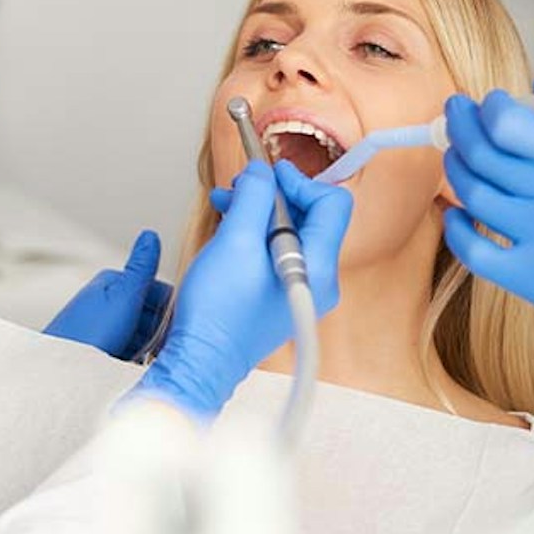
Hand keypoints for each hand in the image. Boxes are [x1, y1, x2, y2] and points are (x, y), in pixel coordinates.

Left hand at [44, 230, 172, 359]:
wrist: (61, 372)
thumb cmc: (87, 334)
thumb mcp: (123, 297)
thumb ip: (140, 268)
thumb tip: (150, 235)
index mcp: (111, 283)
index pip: (156, 290)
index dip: (170, 308)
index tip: (180, 326)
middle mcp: (107, 302)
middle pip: (150, 314)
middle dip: (160, 332)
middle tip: (166, 348)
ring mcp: (103, 328)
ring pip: (141, 335)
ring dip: (150, 349)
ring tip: (150, 360)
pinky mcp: (99, 351)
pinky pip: (129, 353)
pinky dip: (137, 360)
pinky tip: (137, 368)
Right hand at [129, 160, 352, 418]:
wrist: (202, 359)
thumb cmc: (217, 313)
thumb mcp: (234, 240)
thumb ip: (255, 197)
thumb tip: (263, 173)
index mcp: (317, 266)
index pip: (331, 203)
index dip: (298, 181)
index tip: (268, 175)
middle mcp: (319, 280)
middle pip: (312, 215)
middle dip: (275, 194)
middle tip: (241, 186)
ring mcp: (301, 289)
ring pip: (292, 231)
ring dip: (260, 211)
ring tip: (227, 204)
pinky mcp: (282, 295)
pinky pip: (279, 251)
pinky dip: (256, 233)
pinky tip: (229, 227)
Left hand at [443, 77, 533, 360]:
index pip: (509, 124)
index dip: (485, 109)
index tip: (481, 103)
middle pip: (483, 154)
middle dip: (459, 127)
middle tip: (453, 117)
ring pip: (473, 194)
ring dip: (455, 169)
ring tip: (455, 157)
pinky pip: (472, 250)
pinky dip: (455, 228)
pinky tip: (455, 214)